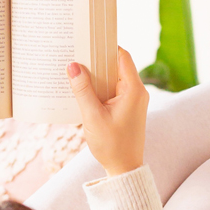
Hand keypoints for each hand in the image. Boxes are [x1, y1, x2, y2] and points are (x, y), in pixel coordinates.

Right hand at [66, 47, 147, 176]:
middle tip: (77, 52)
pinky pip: (112, 90)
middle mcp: (136, 92)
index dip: (107, 46)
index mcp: (134, 90)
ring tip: (76, 69)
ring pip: (113, 78)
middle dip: (97, 60)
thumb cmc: (112, 145)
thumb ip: (82, 90)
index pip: (123, 57)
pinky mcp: (126, 108)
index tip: (89, 41)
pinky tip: (83, 89)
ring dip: (96, 75)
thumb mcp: (93, 117)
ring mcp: (132, 100)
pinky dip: (99, 87)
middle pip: (117, 65)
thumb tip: (73, 66)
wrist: (124, 169)